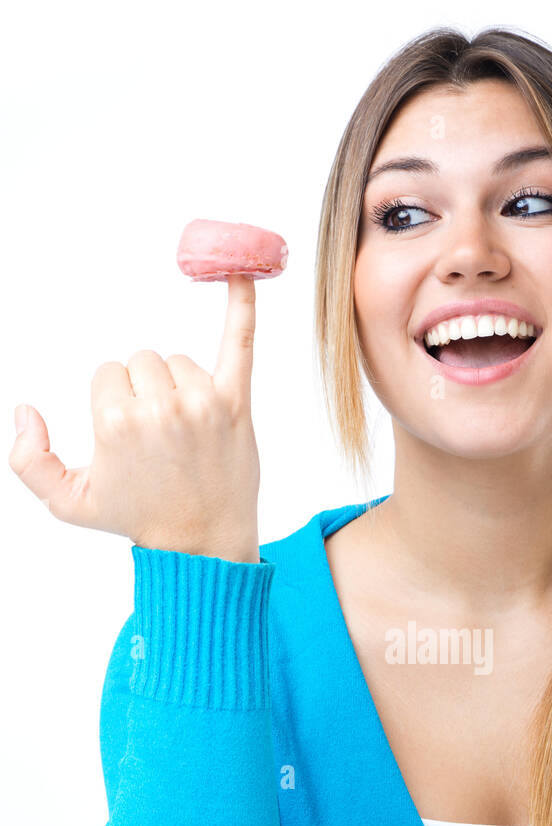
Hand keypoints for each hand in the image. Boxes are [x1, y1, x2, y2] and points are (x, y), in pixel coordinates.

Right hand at [9, 275, 260, 562]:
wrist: (202, 547)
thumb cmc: (138, 519)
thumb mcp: (69, 503)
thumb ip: (28, 461)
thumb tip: (24, 410)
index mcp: (115, 421)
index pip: (107, 375)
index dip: (115, 405)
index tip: (131, 441)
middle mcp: (159, 407)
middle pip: (142, 362)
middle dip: (144, 393)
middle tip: (161, 441)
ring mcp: (201, 403)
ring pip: (178, 362)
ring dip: (178, 386)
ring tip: (186, 434)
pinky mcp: (236, 403)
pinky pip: (239, 341)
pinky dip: (241, 304)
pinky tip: (245, 271)